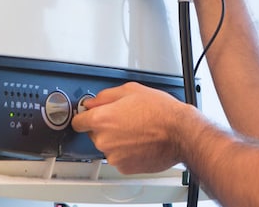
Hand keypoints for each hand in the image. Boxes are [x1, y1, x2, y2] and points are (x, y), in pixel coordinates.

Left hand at [71, 82, 193, 174]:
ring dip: (117, 140)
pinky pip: (119, 158)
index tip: (90, 116)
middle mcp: (104, 140)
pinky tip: (140, 142)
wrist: (180, 133)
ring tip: (136, 131)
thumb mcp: (131, 90)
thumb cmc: (160, 111)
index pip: (78, 122)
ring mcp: (114, 156)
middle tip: (125, 120)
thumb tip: (92, 102)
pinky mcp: (125, 167)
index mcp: (102, 119)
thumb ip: (105, 96)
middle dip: (106, 127)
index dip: (86, 117)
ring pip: (108, 147)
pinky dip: (126, 152)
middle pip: (94, 134)